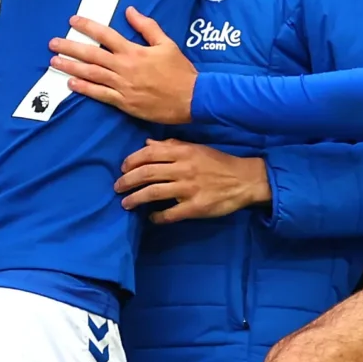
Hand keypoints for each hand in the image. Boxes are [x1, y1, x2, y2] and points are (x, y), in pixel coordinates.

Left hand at [50, 7, 195, 123]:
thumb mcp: (167, 44)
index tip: (73, 21)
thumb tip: (130, 11)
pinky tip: (71, 83)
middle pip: (92, 54)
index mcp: (134, 51)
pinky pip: (100, 94)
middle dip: (70, 47)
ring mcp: (123, 86)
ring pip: (91, 74)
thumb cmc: (181, 71)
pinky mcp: (124, 102)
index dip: (88, 26)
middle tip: (53, 43)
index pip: (106, 35)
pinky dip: (85, 88)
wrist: (192, 98)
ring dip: (71, 67)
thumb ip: (147, 27)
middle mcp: (125, 67)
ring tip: (55, 62)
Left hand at [115, 139, 270, 222]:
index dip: (131, 161)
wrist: (245, 180)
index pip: (149, 153)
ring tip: (126, 203)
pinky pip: (170, 214)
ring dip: (135, 199)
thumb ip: (171, 145)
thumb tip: (147, 143)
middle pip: (146, 173)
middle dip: (127, 181)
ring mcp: (189, 188)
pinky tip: (151, 217)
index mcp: (183, 152)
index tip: (122, 169)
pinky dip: (157, 217)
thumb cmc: (219, 162)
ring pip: (153, 193)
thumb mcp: (196, 148)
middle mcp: (183, 168)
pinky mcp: (195, 207)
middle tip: (117, 187)